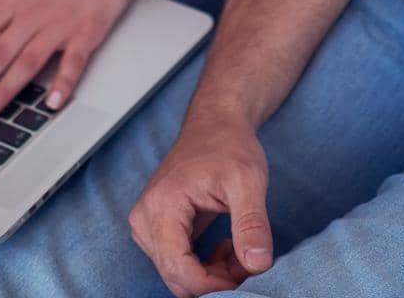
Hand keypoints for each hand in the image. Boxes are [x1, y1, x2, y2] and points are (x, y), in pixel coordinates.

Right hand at [128, 107, 273, 297]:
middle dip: (215, 280)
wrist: (216, 122)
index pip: (179, 270)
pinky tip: (226, 246)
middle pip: (176, 277)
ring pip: (177, 275)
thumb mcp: (248, 180)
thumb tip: (258, 264)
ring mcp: (147, 225)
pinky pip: (177, 264)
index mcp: (161, 207)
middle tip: (246, 259)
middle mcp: (144, 219)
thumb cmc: (229, 144)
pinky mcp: (156, 228)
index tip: (245, 275)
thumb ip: (252, 224)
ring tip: (238, 247)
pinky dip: (204, 266)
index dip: (214, 285)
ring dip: (211, 274)